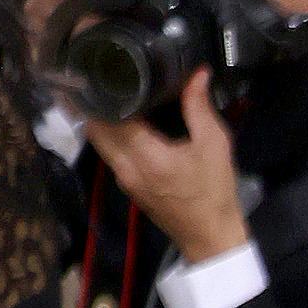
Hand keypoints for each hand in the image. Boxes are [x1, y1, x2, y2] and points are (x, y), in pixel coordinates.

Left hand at [81, 68, 252, 263]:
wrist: (211, 238)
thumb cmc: (214, 194)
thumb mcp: (214, 145)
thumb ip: (199, 107)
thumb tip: (197, 74)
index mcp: (145, 154)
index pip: (108, 115)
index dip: (103, 90)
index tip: (104, 69)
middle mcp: (125, 167)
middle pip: (94, 127)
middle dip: (95, 102)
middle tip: (103, 77)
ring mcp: (123, 179)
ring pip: (98, 141)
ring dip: (101, 119)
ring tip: (112, 94)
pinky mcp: (128, 186)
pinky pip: (110, 153)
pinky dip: (112, 135)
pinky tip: (126, 122)